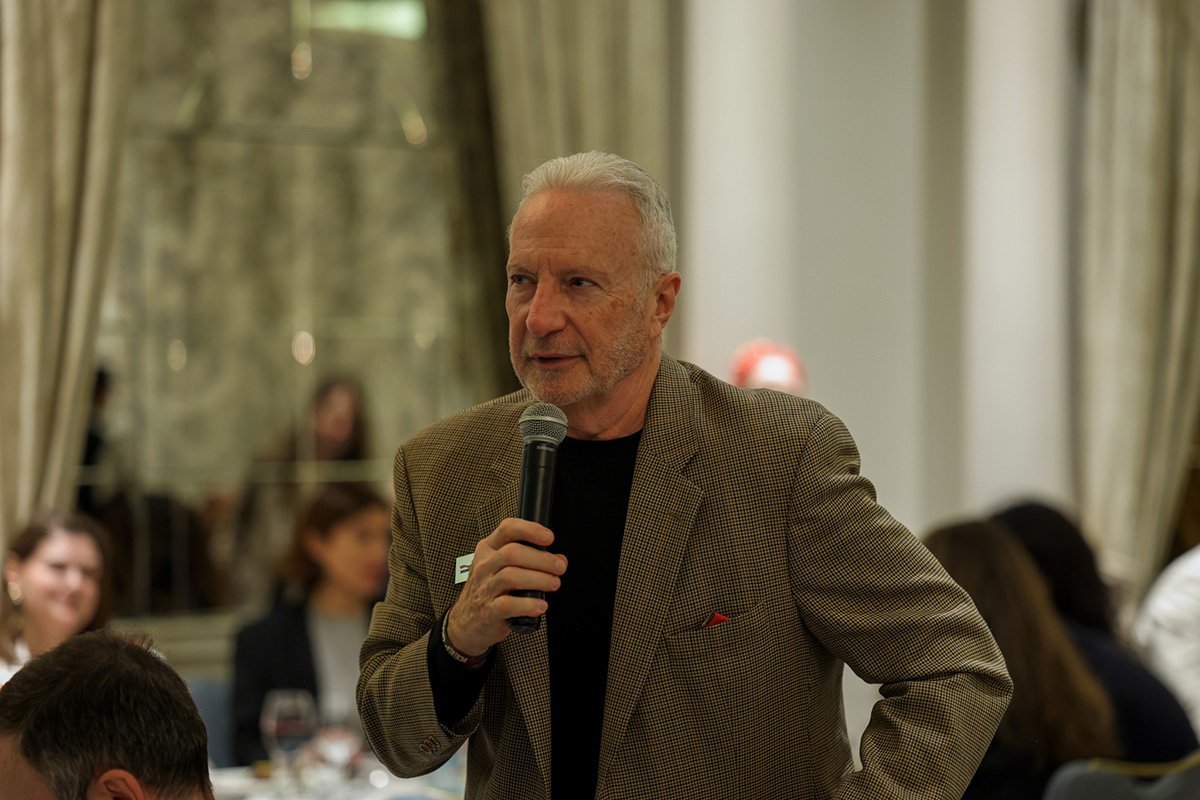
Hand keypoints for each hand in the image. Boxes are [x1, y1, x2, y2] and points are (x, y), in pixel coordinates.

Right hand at [445, 518, 566, 655]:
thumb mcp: (502, 568)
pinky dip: (528, 605)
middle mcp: (485, 565)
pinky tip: (540, 605)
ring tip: (554, 584)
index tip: (549, 538)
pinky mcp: (488, 611)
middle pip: (512, 553)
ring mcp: (485, 588)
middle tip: (559, 567)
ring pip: (511, 576)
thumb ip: (529, 560)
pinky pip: (507, 605)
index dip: (530, 530)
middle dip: (542, 559)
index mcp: (489, 549)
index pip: (507, 529)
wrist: (467, 622)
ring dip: (539, 579)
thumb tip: (559, 560)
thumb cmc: (490, 590)